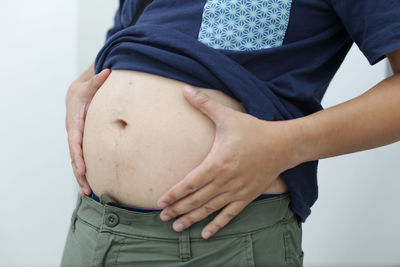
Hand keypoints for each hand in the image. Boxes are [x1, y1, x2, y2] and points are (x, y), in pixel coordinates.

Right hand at [65, 68, 110, 195]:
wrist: (78, 94)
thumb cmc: (85, 90)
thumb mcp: (90, 85)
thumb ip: (97, 81)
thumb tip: (108, 71)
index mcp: (75, 121)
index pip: (76, 141)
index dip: (79, 156)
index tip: (83, 169)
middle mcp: (74, 133)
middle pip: (75, 156)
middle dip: (80, 173)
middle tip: (87, 188)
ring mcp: (77, 140)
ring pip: (77, 161)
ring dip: (81, 177)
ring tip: (87, 193)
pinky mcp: (83, 143)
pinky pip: (83, 159)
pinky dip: (85, 172)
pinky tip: (90, 185)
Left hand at [157, 84, 298, 238]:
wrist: (282, 144)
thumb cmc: (254, 131)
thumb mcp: (228, 116)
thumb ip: (205, 104)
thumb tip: (186, 88)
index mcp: (217, 163)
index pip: (190, 182)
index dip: (174, 193)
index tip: (160, 201)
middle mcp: (225, 181)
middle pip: (196, 199)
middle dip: (178, 209)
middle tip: (161, 217)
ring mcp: (236, 191)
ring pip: (209, 209)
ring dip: (191, 219)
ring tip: (176, 227)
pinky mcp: (247, 197)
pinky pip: (229, 215)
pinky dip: (217, 225)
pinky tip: (206, 234)